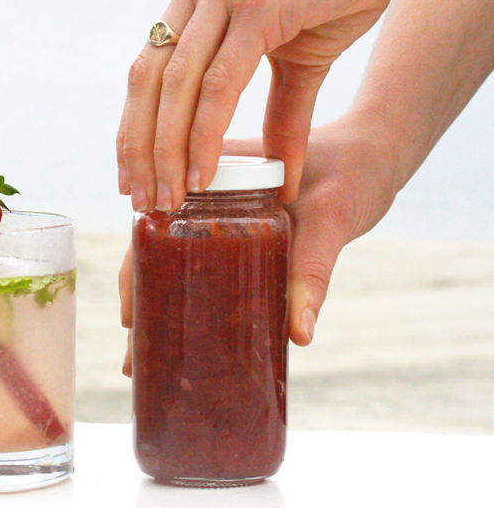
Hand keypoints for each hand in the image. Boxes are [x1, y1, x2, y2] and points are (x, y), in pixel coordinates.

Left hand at [116, 0, 420, 213]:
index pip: (147, 70)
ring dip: (168, 152)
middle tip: (142, 200)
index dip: (134, 127)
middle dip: (140, 149)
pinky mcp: (257, 1)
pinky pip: (220, 83)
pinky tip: (202, 173)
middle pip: (147, 81)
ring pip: (176, 86)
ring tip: (170, 200)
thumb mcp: (299, 55)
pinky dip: (206, 134)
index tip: (132, 177)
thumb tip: (278, 173)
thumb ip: (279, 110)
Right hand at [119, 116, 401, 375]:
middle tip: (134, 354)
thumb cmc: (353, 169)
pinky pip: (204, 261)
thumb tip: (297, 334)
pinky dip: (192, 295)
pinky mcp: (238, 228)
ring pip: (175, 259)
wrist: (375, 151)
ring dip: (161, 304)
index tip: (131, 320)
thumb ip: (312, 270)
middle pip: (156, 250)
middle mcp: (203, 190)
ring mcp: (217, 209)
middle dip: (142, 302)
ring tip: (147, 356)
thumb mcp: (332, 218)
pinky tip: (189, 330)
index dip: (137, 274)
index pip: (155, 225)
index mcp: (208, 172)